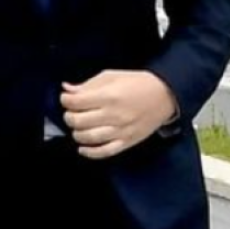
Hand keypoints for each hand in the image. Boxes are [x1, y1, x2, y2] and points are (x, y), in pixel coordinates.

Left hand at [60, 70, 178, 159]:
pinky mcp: (127, 142)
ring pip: (88, 138)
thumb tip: (67, 89)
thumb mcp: (112, 76)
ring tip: (78, 126)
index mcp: (109, 96)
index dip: (65, 100)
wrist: (164, 95)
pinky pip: (105, 152)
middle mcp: (113, 115)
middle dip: (69, 117)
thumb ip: (88, 84)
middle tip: (71, 112)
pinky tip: (82, 148)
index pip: (76, 102)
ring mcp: (120, 131)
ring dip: (77, 133)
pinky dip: (90, 153)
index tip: (66, 98)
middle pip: (78, 121)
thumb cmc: (137, 83)